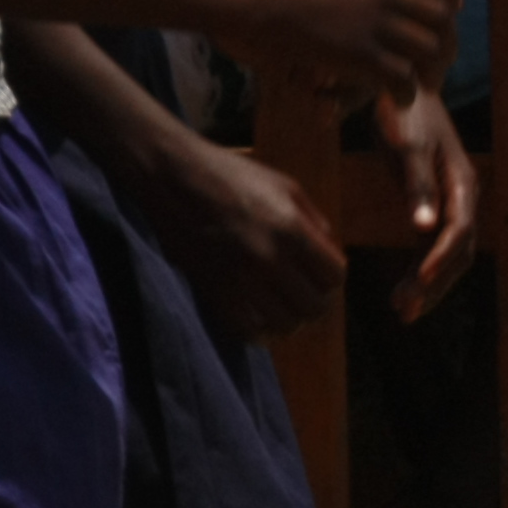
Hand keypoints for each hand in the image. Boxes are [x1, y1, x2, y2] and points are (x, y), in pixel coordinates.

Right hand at [132, 132, 344, 343]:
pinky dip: (259, 331)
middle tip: (303, 293)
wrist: (173, 178)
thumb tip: (330, 254)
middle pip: (313, 307)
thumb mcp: (284, 185)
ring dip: (289, 319)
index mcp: (291, 228)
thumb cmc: (231, 176)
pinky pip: (248, 331)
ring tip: (281, 307)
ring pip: (284, 325)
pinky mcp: (214, 292)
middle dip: (314, 301)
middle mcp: (268, 258)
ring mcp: (239, 279)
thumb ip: (314, 220)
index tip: (319, 274)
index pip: (334, 276)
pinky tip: (258, 317)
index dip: (330, 277)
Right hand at [221, 0, 457, 101]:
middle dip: (446, 43)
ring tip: (424, 88)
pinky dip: (405, 93)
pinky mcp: (359, 54)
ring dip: (431, 73)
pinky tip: (397, 101)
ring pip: (428, 50)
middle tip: (439, 64)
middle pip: (440, 17)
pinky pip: (402, 78)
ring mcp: (375, 21)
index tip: (452, 11)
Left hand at [374, 85, 481, 319]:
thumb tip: (423, 229)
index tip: (418, 283)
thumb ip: (417, 185)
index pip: (459, 232)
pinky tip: (403, 292)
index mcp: (463, 183)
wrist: (405, 88)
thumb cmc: (405, 113)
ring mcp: (451, 204)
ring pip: (448, 256)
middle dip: (434, 284)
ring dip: (428, 285)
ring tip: (401, 311)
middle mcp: (463, 198)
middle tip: (405, 311)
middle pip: (459, 253)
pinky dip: (421, 272)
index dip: (440, 260)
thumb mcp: (407, 145)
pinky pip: (434, 249)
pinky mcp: (434, 207)